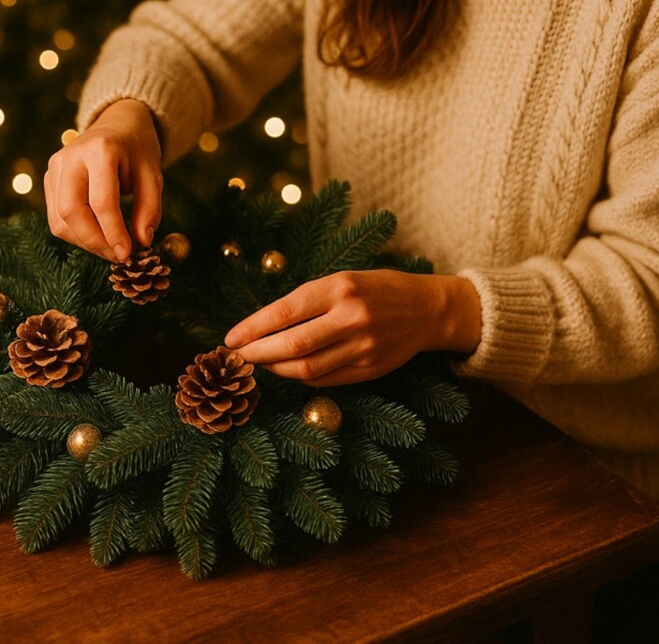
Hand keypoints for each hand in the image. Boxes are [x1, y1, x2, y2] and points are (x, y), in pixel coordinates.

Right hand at [44, 99, 161, 262]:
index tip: (128, 253)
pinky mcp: (49, 178)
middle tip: (118, 255)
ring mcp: (55, 167)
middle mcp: (71, 157)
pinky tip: (97, 234)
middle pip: (72, 212)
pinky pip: (56, 217)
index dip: (113, 232)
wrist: (117, 123)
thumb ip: (150, 207)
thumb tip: (143, 241)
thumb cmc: (137, 148)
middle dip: (95, 241)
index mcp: (100, 150)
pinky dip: (76, 233)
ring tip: (111, 246)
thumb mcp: (153, 174)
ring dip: (85, 241)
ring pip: (60, 220)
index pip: (102, 201)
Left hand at [223, 270, 480, 385]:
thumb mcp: (344, 279)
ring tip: (260, 364)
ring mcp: (362, 347)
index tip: (231, 338)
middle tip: (237, 358)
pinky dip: (301, 377)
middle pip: (292, 345)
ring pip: (306, 369)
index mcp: (341, 287)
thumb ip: (309, 300)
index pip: (286, 311)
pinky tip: (288, 370)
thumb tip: (264, 324)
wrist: (428, 309)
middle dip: (258, 353)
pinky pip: (325, 379)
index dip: (254, 327)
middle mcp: (351, 317)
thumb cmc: (378, 288)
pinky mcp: (369, 370)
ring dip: (276, 369)